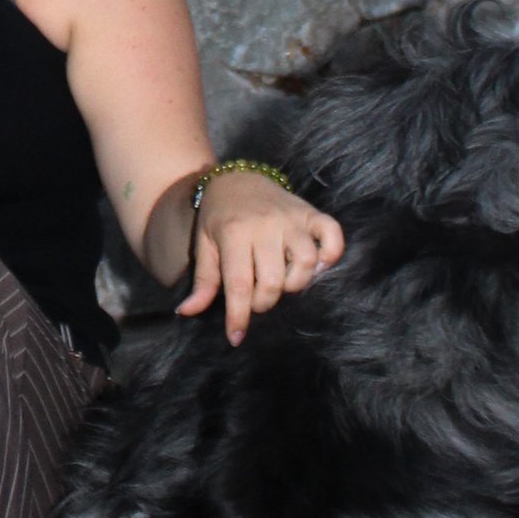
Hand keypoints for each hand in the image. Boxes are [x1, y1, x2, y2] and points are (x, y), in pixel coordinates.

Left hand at [176, 170, 343, 345]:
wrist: (237, 179)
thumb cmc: (218, 219)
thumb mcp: (204, 247)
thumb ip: (202, 282)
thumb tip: (186, 312)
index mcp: (234, 233)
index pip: (239, 284)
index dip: (238, 316)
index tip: (235, 337)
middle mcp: (265, 225)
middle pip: (274, 280)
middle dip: (264, 302)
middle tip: (256, 297)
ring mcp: (291, 218)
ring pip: (306, 262)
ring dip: (295, 283)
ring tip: (281, 280)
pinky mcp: (311, 213)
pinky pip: (332, 234)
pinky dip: (331, 253)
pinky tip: (317, 265)